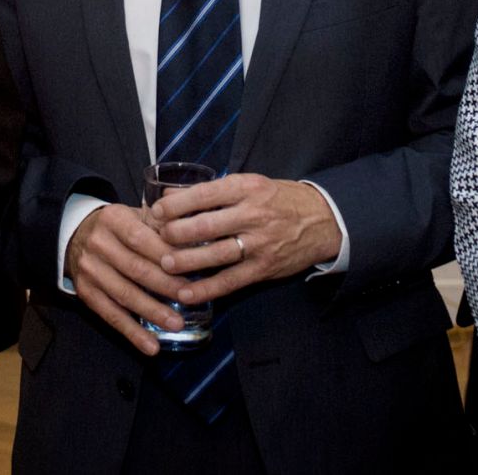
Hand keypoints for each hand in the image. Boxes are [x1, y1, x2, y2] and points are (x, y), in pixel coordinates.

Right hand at [65, 203, 195, 354]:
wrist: (77, 235)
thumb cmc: (119, 227)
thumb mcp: (136, 215)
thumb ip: (161, 226)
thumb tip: (194, 242)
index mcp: (113, 220)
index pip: (141, 239)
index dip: (165, 256)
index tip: (189, 269)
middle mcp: (98, 244)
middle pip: (135, 268)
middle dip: (164, 285)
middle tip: (189, 297)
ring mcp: (90, 271)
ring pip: (124, 295)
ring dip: (152, 312)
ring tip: (176, 324)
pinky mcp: (86, 293)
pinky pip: (111, 316)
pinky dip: (132, 333)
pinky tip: (151, 346)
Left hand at [150, 175, 341, 303]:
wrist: (322, 220)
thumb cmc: (277, 199)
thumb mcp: (248, 184)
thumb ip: (211, 191)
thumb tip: (168, 195)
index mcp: (246, 188)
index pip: (204, 194)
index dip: (175, 204)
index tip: (156, 211)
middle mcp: (253, 215)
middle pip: (206, 225)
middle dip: (175, 233)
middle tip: (156, 238)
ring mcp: (259, 244)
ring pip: (216, 254)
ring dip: (186, 261)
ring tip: (163, 264)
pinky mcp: (263, 268)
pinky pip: (230, 281)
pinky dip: (206, 290)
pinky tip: (186, 294)